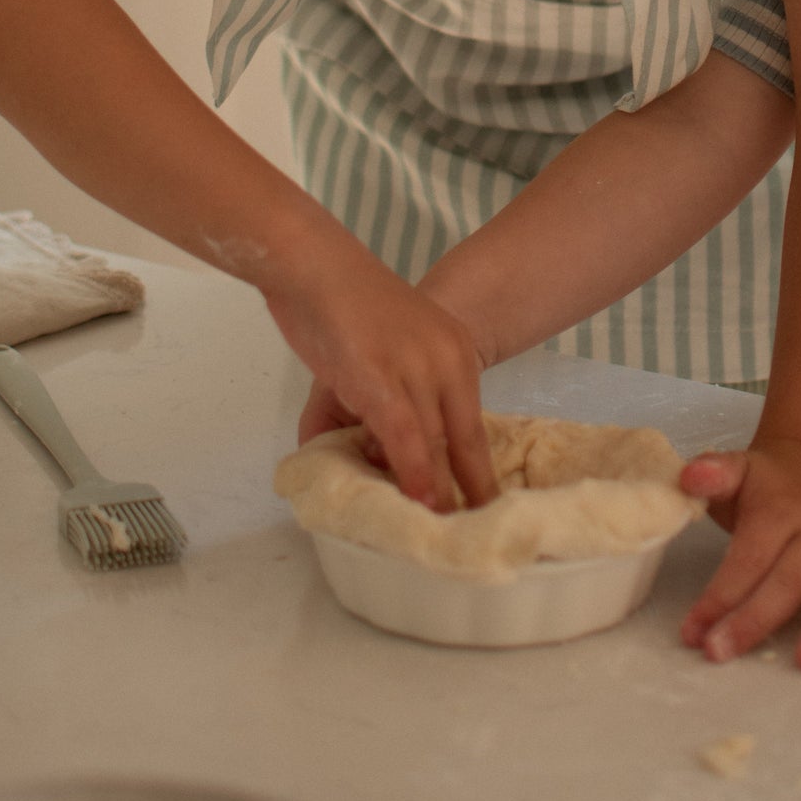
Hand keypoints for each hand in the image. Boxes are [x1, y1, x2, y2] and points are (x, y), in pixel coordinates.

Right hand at [263, 229, 496, 513]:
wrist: (316, 263)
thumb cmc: (340, 305)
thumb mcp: (374, 356)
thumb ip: (368, 407)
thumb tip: (350, 456)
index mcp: (455, 352)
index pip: (473, 424)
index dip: (478, 471)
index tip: (485, 510)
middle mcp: (448, 360)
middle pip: (465, 440)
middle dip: (472, 491)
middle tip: (475, 537)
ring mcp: (418, 368)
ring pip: (436, 444)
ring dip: (439, 494)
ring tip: (441, 536)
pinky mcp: (384, 378)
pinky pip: (406, 436)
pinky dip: (414, 473)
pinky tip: (419, 504)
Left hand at [676, 440, 800, 671]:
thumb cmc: (766, 486)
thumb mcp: (737, 471)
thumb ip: (713, 474)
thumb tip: (688, 478)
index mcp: (779, 509)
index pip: (747, 558)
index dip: (719, 596)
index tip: (693, 634)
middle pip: (788, 579)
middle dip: (754, 619)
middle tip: (722, 653)